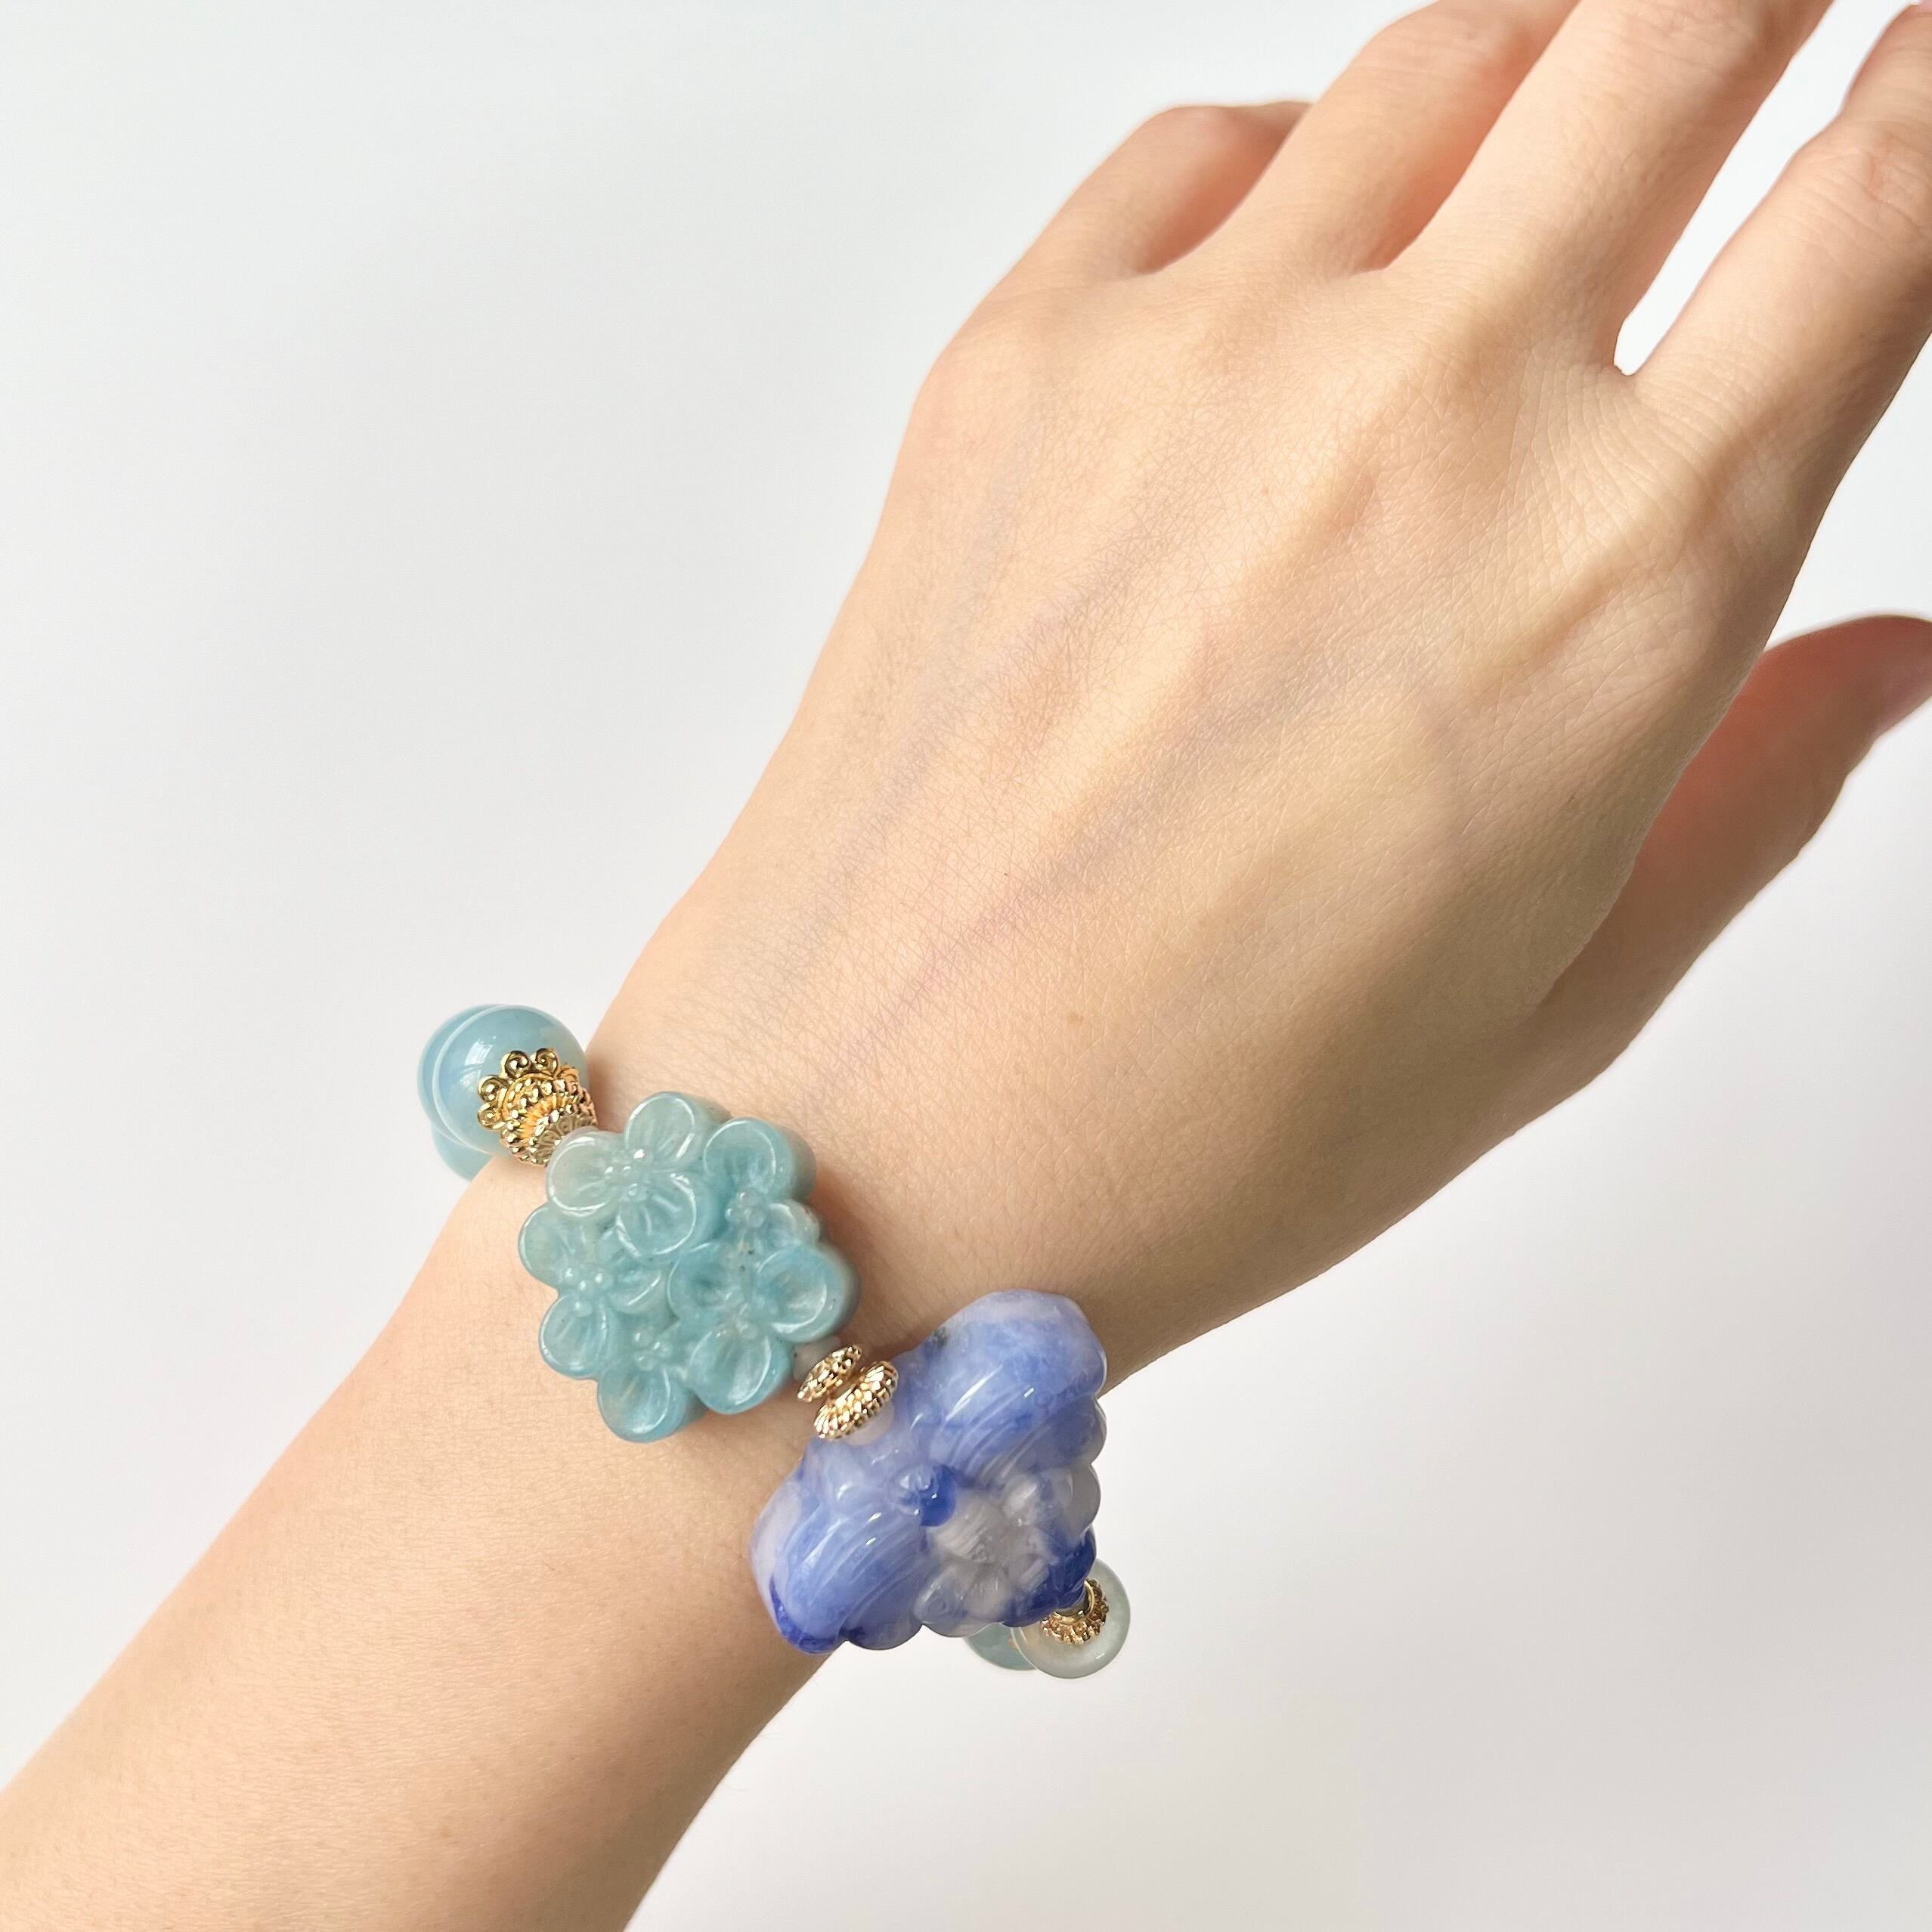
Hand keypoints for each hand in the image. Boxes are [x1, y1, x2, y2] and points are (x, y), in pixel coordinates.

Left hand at [592, 0, 1931, 1376]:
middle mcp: (1426, 413)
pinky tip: (1307, 242)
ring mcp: (1203, 358)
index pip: (1878, 209)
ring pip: (1447, 52)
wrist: (879, 1129)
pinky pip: (1203, 147)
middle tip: (1755, 36)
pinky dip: (1296, 156)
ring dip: (1546, 56)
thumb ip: (1749, 792)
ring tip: (1552, 133)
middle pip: (1674, 28)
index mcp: (1620, 580)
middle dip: (1751, 6)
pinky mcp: (1020, 359)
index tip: (1921, 81)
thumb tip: (1878, 660)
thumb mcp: (1555, 1006)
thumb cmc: (1198, 1122)